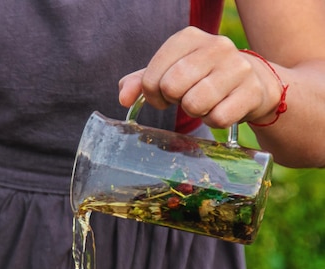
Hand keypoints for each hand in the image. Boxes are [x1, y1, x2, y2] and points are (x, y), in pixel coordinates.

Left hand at [119, 26, 281, 128]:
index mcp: (189, 38)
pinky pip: (218, 118)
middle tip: (184, 101)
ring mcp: (236, 67)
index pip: (153, 75)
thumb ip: (142, 82)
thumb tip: (123, 97)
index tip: (162, 97)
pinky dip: (214, 121)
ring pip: (195, 104)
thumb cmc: (204, 78)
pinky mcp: (252, 91)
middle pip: (172, 87)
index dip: (152, 94)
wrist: (254, 82)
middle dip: (173, 102)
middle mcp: (215, 46)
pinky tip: (221, 110)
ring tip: (204, 104)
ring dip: (195, 112)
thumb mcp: (171, 73)